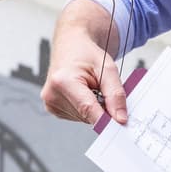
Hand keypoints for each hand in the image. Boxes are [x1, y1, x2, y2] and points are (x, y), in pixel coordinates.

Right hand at [41, 1, 127, 125]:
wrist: (71, 45)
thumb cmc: (87, 54)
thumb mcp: (107, 68)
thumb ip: (115, 94)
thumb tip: (120, 118)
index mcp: (63, 81)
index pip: (88, 109)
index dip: (106, 120)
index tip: (120, 126)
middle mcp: (52, 93)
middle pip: (87, 115)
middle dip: (102, 108)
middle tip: (105, 91)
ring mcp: (50, 102)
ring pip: (83, 118)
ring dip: (94, 108)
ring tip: (92, 88)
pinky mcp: (52, 107)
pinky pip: (77, 116)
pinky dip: (86, 108)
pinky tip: (84, 93)